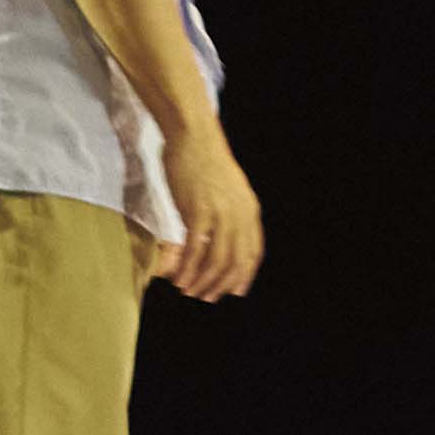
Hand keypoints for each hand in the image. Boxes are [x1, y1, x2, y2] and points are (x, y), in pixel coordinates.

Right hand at [156, 133, 265, 301]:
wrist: (193, 137)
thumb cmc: (203, 162)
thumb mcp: (226, 190)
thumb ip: (227, 213)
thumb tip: (217, 235)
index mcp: (249, 210)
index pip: (253, 251)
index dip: (245, 274)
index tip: (235, 291)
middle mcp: (240, 214)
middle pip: (236, 261)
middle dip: (222, 284)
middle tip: (206, 298)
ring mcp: (221, 213)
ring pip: (216, 259)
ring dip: (203, 281)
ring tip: (190, 292)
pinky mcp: (199, 210)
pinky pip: (196, 248)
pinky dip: (189, 268)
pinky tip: (180, 279)